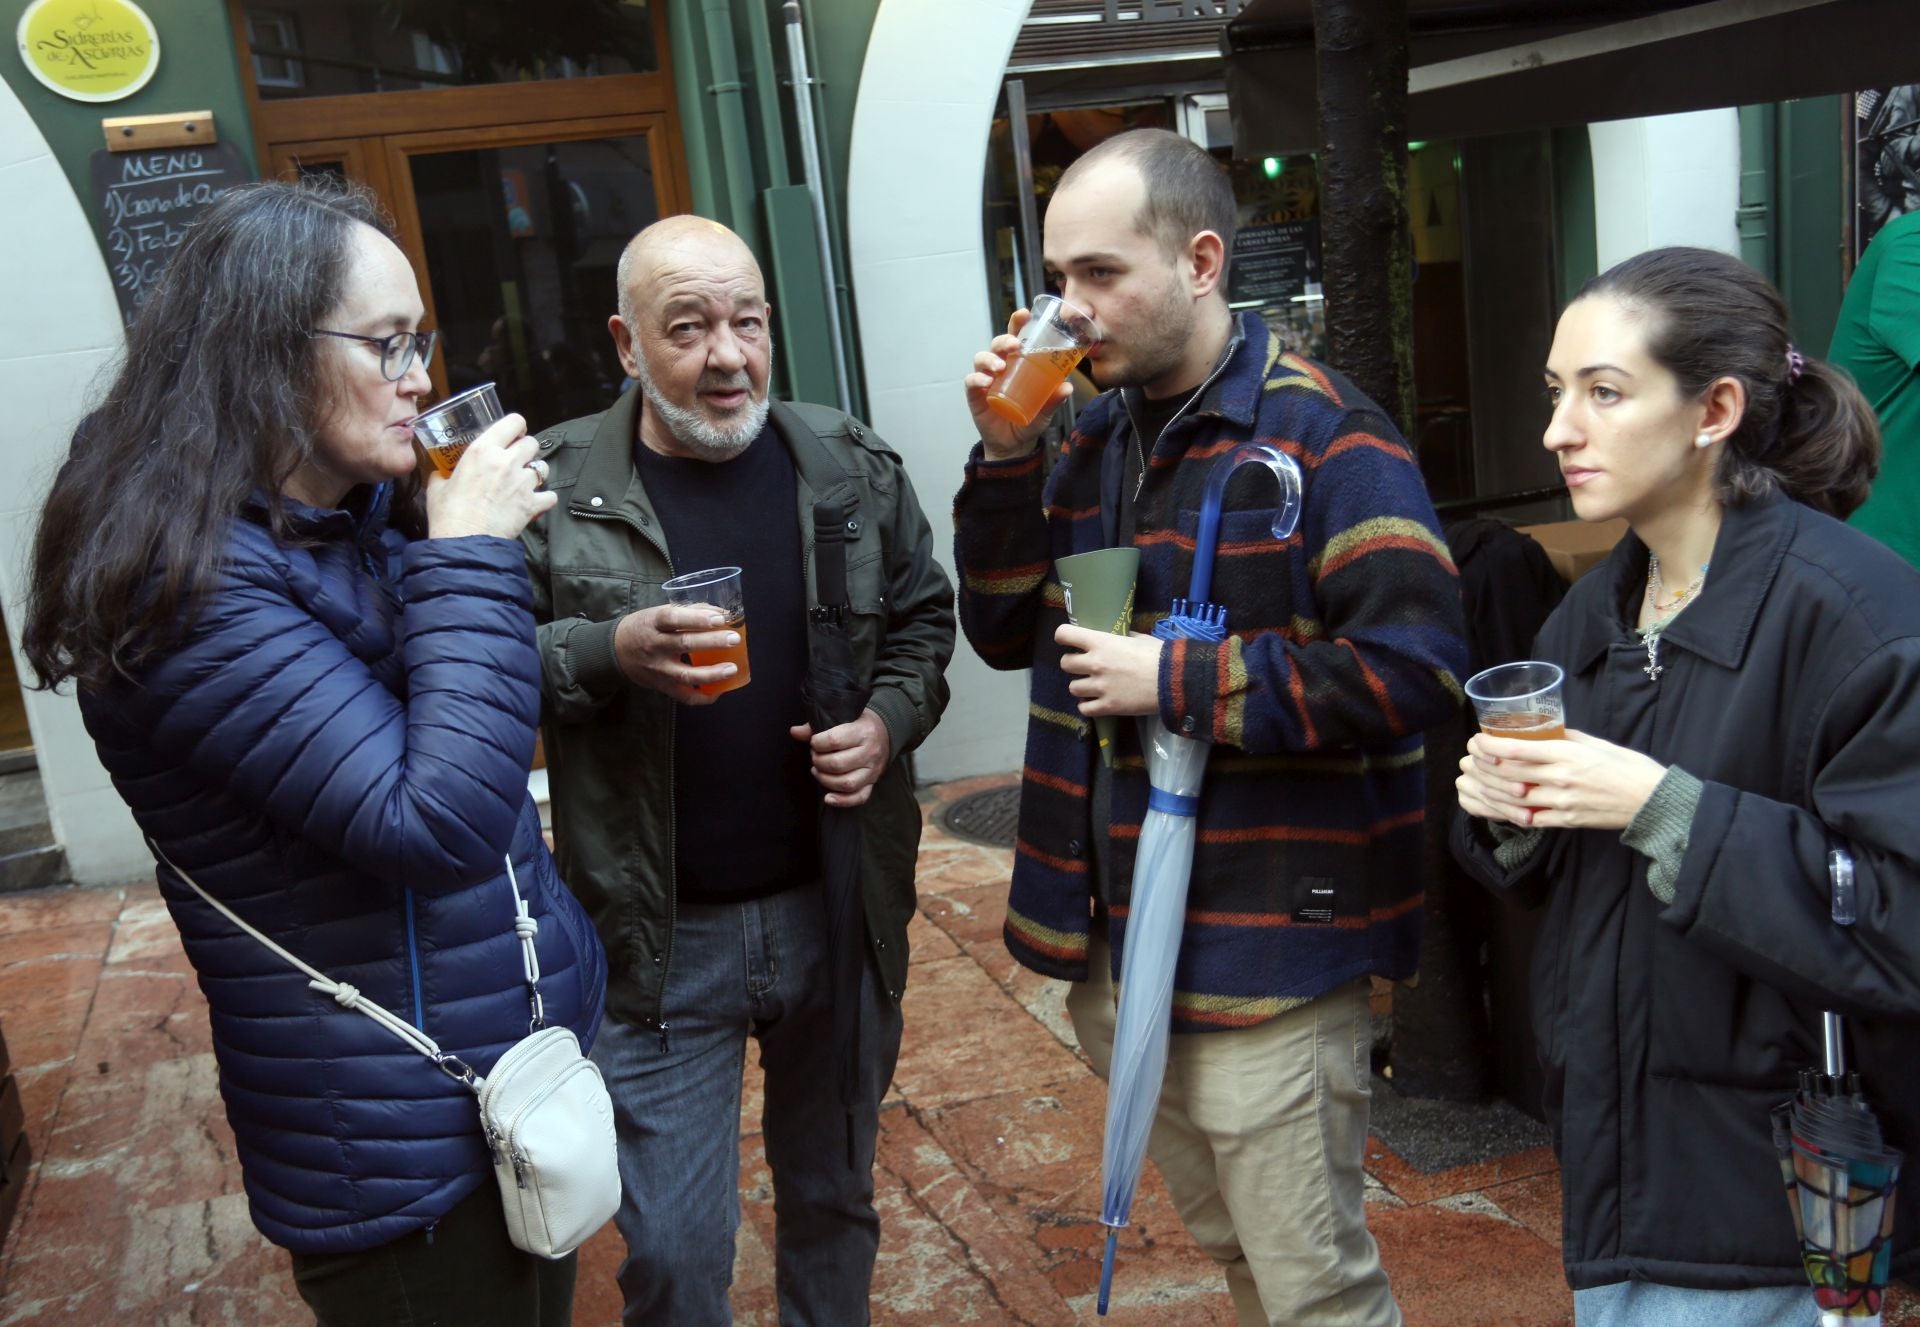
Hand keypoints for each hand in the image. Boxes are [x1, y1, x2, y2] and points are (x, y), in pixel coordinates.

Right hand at [425, 413, 556, 539]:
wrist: (464, 542)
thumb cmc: (448, 515)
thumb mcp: (437, 487)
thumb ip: (442, 475)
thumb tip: (440, 473)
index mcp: (482, 450)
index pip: (513, 422)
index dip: (517, 427)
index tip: (514, 434)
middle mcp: (506, 461)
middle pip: (532, 443)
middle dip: (526, 451)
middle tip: (517, 461)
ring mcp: (522, 482)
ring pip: (543, 468)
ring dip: (536, 473)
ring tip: (524, 483)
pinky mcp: (532, 504)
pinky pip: (550, 496)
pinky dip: (544, 499)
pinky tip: (534, 503)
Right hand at [611, 604, 740, 704]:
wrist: (615, 651)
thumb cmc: (644, 628)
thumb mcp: (658, 613)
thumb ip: (688, 612)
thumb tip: (721, 612)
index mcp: (653, 623)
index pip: (674, 618)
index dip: (697, 618)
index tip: (719, 618)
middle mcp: (654, 646)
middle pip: (684, 644)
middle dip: (712, 642)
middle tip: (734, 639)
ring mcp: (658, 669)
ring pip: (686, 675)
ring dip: (712, 673)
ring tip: (732, 668)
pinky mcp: (662, 686)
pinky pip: (684, 696)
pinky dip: (703, 696)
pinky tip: (719, 690)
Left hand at [789, 709, 892, 807]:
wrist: (887, 731)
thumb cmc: (860, 723)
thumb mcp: (843, 716)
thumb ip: (818, 725)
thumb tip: (795, 732)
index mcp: (863, 731)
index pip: (834, 740)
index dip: (817, 743)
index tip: (814, 742)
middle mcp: (870, 752)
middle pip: (837, 764)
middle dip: (818, 762)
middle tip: (815, 757)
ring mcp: (873, 770)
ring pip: (846, 783)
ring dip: (825, 780)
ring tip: (818, 771)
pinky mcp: (873, 783)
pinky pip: (859, 797)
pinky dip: (842, 801)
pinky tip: (828, 798)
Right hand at [964, 308, 1072, 460]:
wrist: (1014, 445)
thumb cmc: (1030, 419)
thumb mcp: (1046, 410)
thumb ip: (1054, 399)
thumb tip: (1067, 386)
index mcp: (1018, 363)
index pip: (1016, 337)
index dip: (1017, 323)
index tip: (1024, 314)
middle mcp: (1000, 366)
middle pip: (997, 344)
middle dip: (1004, 340)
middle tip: (1015, 346)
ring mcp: (986, 379)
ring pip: (982, 358)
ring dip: (990, 358)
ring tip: (1000, 367)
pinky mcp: (975, 394)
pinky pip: (971, 381)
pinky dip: (977, 379)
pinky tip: (986, 382)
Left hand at [1056, 624, 1162, 717]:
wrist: (1173, 681)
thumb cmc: (1159, 655)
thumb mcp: (1139, 639)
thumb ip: (1122, 639)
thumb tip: (1120, 639)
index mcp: (1101, 642)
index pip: (1064, 634)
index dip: (1063, 637)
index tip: (1068, 641)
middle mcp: (1094, 663)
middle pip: (1065, 663)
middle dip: (1072, 664)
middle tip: (1085, 666)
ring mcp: (1099, 687)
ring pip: (1072, 688)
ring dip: (1081, 686)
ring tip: (1093, 687)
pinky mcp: (1107, 706)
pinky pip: (1084, 709)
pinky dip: (1088, 706)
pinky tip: (1096, 702)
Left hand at [1457, 729, 1667, 830]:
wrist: (1653, 800)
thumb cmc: (1628, 766)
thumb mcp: (1596, 743)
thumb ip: (1565, 738)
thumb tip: (1540, 731)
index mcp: (1567, 754)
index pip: (1518, 749)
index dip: (1491, 746)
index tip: (1476, 741)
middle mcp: (1561, 778)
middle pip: (1510, 773)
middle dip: (1483, 766)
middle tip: (1468, 760)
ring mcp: (1563, 802)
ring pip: (1514, 798)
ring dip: (1490, 791)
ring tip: (1475, 783)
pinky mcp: (1567, 821)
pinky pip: (1531, 819)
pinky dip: (1511, 812)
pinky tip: (1498, 805)